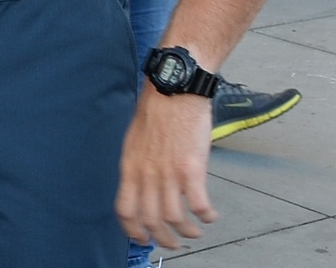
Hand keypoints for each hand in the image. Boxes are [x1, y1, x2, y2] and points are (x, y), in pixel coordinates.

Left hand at [116, 90, 216, 250]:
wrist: (174, 92)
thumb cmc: (156, 111)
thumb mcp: (134, 141)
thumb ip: (138, 166)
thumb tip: (143, 185)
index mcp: (129, 168)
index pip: (125, 210)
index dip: (132, 231)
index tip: (142, 240)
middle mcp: (146, 175)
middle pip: (151, 220)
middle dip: (163, 239)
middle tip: (173, 244)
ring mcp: (168, 174)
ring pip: (175, 218)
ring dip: (187, 232)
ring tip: (195, 232)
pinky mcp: (192, 170)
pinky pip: (199, 205)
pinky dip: (206, 216)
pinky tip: (210, 216)